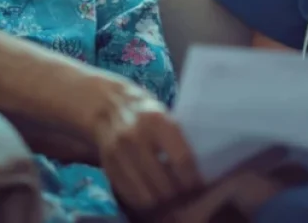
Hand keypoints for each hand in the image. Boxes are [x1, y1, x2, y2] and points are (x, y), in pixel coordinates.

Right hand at [86, 79, 202, 212]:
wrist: (107, 105)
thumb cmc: (146, 112)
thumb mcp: (165, 115)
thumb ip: (179, 139)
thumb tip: (199, 171)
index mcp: (157, 120)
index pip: (182, 160)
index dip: (193, 179)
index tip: (200, 186)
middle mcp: (136, 137)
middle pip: (164, 183)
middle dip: (179, 194)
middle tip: (186, 196)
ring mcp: (119, 153)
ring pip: (147, 195)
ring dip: (161, 201)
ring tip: (170, 197)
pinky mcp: (107, 165)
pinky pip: (129, 195)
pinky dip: (143, 200)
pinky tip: (152, 195)